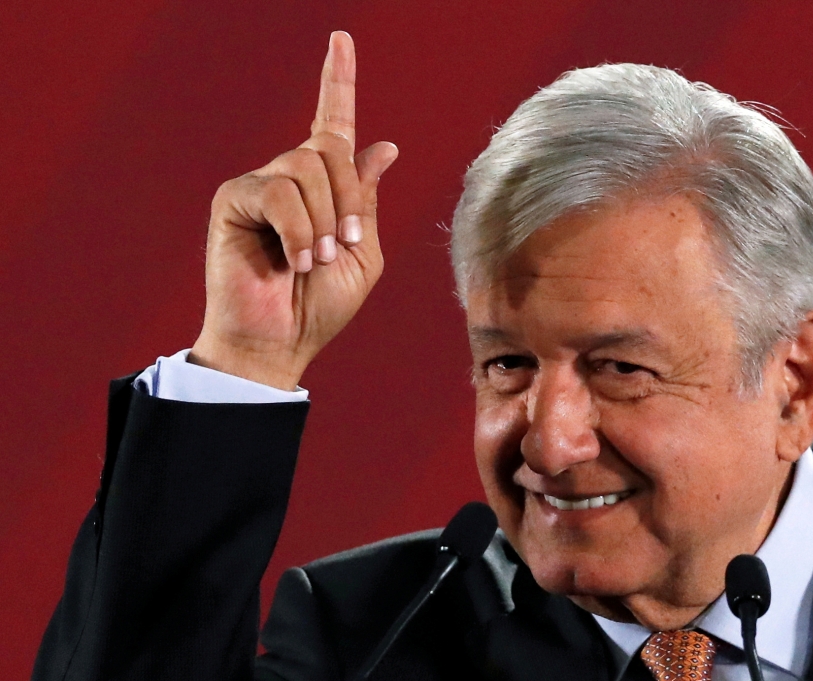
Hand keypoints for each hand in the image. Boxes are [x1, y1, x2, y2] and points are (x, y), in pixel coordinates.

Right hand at [190, 32, 397, 389]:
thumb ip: (366, 201)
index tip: (342, 39)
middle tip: (343, 247)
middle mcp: (290, 177)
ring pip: (307, 167)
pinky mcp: (233, 198)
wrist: (280, 342)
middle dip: (349, 199)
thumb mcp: (362, 254)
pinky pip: (280, 191)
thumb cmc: (320, 305)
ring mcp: (260, 184)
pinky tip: (295, 260)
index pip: (332, 123)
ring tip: (316, 260)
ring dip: (325, 219)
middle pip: (330, 147)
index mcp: (324, 188)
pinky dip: (298, 229)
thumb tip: (383, 145)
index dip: (339, 81)